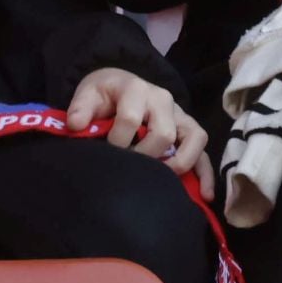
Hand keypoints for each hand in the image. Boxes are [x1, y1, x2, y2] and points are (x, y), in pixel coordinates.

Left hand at [67, 68, 215, 199]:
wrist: (120, 85)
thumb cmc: (105, 95)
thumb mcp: (88, 94)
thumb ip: (80, 108)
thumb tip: (76, 125)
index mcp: (136, 89)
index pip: (131, 118)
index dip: (118, 140)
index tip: (107, 151)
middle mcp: (163, 100)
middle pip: (163, 133)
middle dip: (145, 156)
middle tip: (129, 167)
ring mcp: (180, 115)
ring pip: (193, 139)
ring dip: (178, 164)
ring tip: (162, 182)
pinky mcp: (189, 130)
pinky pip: (204, 150)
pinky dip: (205, 173)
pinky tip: (204, 196)